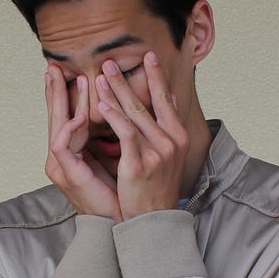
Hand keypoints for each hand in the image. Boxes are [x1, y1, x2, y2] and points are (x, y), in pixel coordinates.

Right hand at [44, 65, 121, 220]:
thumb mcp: (118, 154)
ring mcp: (61, 165)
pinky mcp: (67, 174)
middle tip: (54, 67)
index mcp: (73, 150)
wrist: (120, 222)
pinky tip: (79, 116)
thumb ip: (115, 133)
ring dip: (63, 103)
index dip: (65, 94)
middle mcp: (62, 156)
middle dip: (55, 91)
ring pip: (56, 126)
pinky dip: (70, 129)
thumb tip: (125, 107)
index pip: (66, 115)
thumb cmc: (122, 190)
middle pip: (55, 117)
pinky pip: (62, 146)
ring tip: (69, 80)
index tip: (69, 71)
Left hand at [94, 52, 188, 218]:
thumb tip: (168, 98)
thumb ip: (167, 126)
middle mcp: (171, 141)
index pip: (166, 100)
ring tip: (100, 75)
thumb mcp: (169, 155)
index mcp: (178, 136)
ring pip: (133, 114)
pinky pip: (125, 133)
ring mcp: (157, 152)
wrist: (153, 220)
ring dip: (115, 92)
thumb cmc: (156, 187)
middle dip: (127, 80)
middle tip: (111, 61)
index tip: (149, 57)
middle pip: (147, 102)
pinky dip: (113, 117)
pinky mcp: (139, 164)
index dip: (157, 77)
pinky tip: (102, 105)